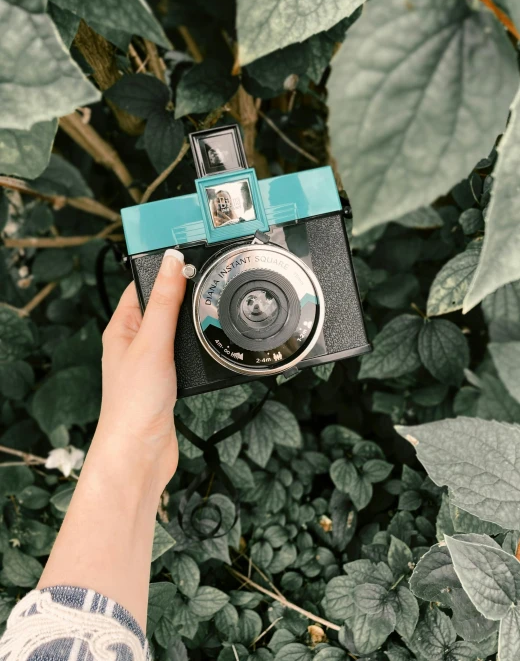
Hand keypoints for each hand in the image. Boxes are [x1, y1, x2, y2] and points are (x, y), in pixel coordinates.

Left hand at [95, 249, 186, 492]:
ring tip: (212, 311)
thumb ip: (165, 301)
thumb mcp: (152, 341)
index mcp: (121, 328)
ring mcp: (151, 363)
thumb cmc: (134, 401)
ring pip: (175, 331)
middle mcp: (133, 344)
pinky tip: (209, 346)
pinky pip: (184, 354)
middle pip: (161, 307)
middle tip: (209, 281)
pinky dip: (197, 348)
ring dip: (191, 323)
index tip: (187, 255)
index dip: (163, 270)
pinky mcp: (168, 381)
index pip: (141, 287)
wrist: (140, 452)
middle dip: (183, 295)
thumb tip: (171, 261)